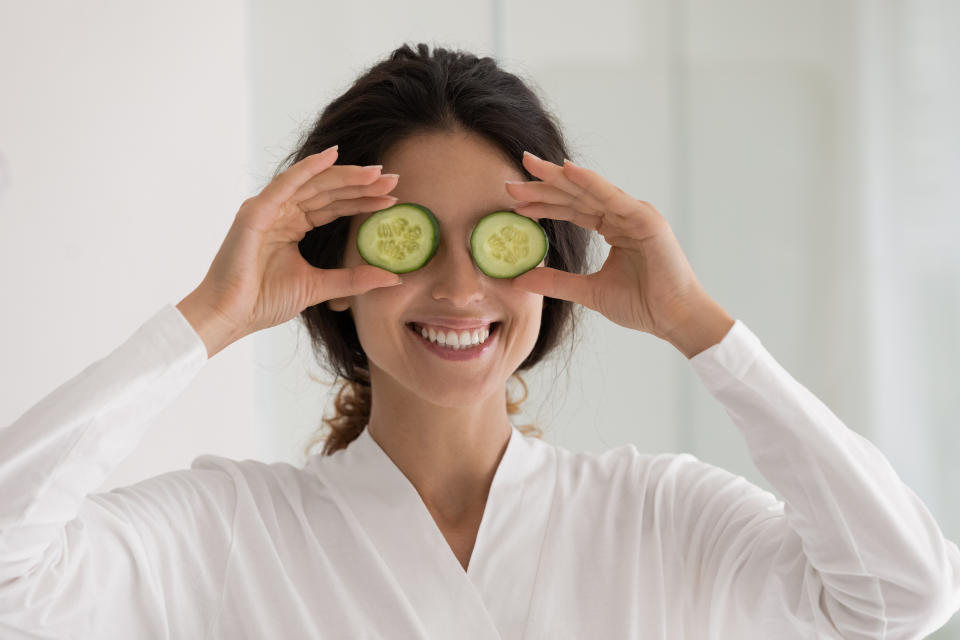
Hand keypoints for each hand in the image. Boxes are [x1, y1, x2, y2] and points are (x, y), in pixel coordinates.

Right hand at [192, 146, 402, 340]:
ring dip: (345, 175)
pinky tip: (331, 156)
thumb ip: (354, 280)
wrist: (231, 316)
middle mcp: (282, 212)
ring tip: (376, 172)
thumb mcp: (320, 288)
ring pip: (313, 183)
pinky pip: (286, 184)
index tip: (393, 197)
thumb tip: (393, 278)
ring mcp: (268, 209)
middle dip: (361, 185)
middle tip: (393, 179)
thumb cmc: (264, 302)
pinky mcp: (256, 212)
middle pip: (328, 191)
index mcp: (293, 226)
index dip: (363, 201)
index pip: (335, 206)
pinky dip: (308, 168)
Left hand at [505, 151, 721, 344]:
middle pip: (576, 195)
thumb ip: (557, 282)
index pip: (571, 209)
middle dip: (543, 186)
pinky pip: (612, 197)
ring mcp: (636, 214)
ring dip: (559, 179)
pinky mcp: (647, 220)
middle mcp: (623, 215)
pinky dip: (590, 183)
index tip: (512, 200)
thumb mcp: (589, 292)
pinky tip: (567, 171)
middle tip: (510, 180)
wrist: (674, 319)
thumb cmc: (642, 305)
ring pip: (590, 191)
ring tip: (530, 167)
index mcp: (613, 227)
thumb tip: (520, 279)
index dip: (542, 203)